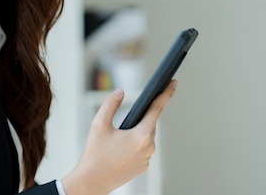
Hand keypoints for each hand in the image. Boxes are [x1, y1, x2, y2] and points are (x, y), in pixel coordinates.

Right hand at [61, 80, 177, 194]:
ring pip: (146, 136)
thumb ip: (111, 103)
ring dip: (137, 130)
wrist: (92, 181)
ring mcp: (147, 159)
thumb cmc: (95, 153)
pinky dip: (135, 143)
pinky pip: (143, 148)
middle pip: (150, 123)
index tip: (173, 83)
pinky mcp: (143, 167)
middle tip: (126, 116)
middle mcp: (149, 147)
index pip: (157, 108)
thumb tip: (120, 92)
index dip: (166, 93)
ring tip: (119, 134)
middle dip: (140, 116)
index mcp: (141, 135)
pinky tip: (122, 145)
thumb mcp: (99, 123)